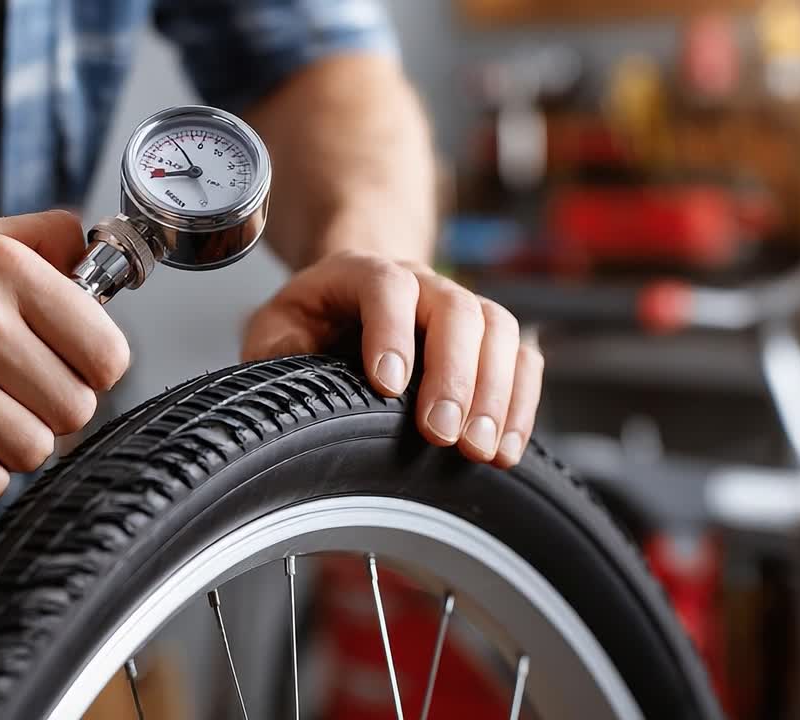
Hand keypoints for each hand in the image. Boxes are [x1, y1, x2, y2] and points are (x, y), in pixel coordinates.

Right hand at [0, 211, 128, 506]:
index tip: (66, 373)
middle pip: (74, 410)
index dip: (91, 374)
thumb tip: (103, 267)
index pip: (107, 353)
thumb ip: (47, 242)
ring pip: (32, 451)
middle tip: (13, 401)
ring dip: (9, 449)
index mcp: (5, 268)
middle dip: (50, 416)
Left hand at [242, 251, 542, 466]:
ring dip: (495, 394)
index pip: (386, 286)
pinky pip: (522, 360)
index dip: (391, 332)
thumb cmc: (313, 321)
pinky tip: (506, 449)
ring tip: (479, 449)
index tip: (388, 386)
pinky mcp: (489, 339)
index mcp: (361, 272)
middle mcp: (421, 282)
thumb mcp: (277, 327)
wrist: (351, 301)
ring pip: (498, 330)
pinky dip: (520, 405)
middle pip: (456, 309)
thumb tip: (294, 376)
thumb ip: (278, 349)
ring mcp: (461, 306)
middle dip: (454, 375)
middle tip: (441, 434)